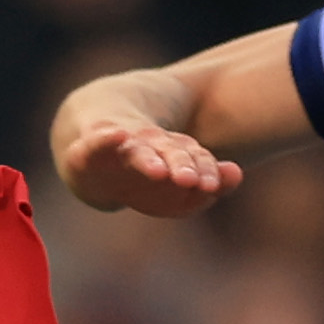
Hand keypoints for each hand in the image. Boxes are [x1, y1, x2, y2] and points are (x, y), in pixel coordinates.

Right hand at [61, 122, 242, 216]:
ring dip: (148, 159)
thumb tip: (236, 174)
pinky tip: (116, 136)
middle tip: (190, 180)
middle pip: (168, 151)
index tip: (212, 185)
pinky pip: (95, 145)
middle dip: (180, 165)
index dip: (204, 170)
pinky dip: (105, 140)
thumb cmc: (138, 175)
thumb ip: (207, 186)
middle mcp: (147, 144)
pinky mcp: (87, 150)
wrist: (89, 154)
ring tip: (158, 171)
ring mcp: (117, 146)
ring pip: (136, 150)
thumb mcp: (172, 187)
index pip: (193, 157)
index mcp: (172, 152)